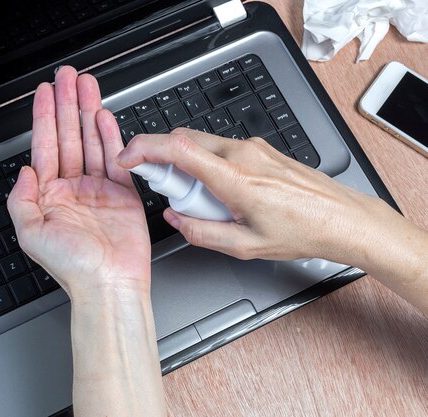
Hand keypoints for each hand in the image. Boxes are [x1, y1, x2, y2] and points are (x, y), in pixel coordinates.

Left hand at [7, 67, 150, 299]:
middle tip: (67, 77)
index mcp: (48, 196)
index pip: (44, 146)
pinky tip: (105, 117)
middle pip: (68, 136)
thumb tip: (25, 169)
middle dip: (67, 104)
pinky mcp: (123, 194)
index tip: (44, 92)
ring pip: (92, 141)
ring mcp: (98, 189)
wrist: (109, 285)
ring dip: (88, 112)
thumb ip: (20, 199)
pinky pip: (116, 158)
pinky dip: (111, 136)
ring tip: (87, 86)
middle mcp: (72, 189)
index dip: (43, 116)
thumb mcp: (30, 234)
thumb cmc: (72, 267)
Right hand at [116, 128, 392, 263]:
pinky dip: (207, 165)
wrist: (343, 218)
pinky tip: (222, 193)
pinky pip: (221, 149)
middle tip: (164, 188)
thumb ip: (201, 232)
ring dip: (188, 165)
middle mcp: (243, 153)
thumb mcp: (245, 246)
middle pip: (184, 139)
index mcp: (235, 177)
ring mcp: (254, 147)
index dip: (144, 148)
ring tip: (202, 200)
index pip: (178, 148)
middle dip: (163, 158)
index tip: (127, 157)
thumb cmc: (303, 231)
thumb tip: (176, 219)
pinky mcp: (261, 149)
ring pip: (202, 144)